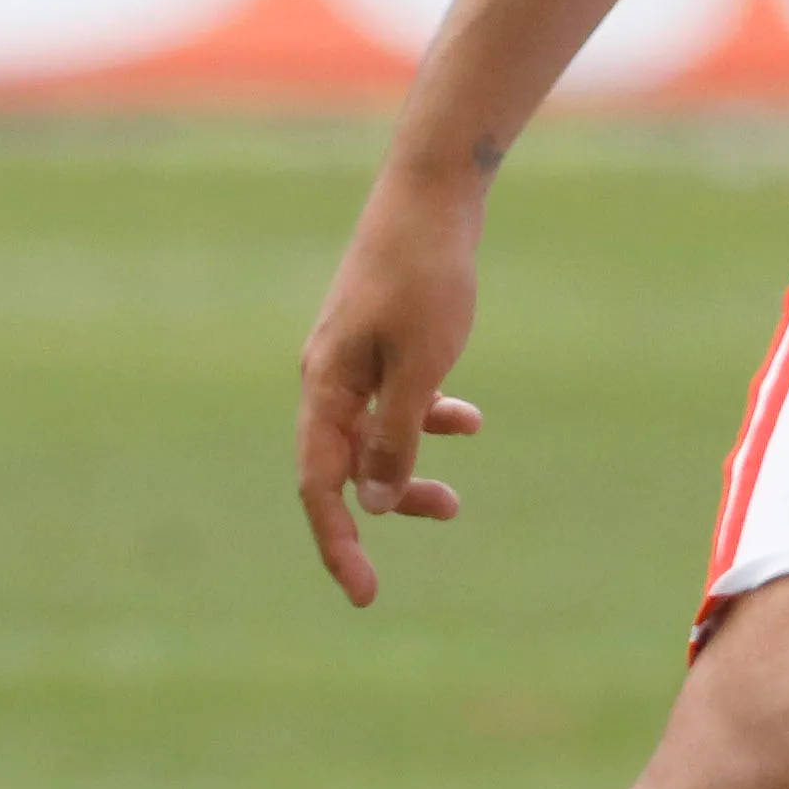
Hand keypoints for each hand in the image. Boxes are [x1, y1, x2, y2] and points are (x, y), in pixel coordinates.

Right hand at [297, 166, 494, 608]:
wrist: (433, 194)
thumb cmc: (426, 277)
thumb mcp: (420, 365)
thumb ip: (396, 435)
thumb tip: (372, 502)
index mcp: (325, 388)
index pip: (320, 486)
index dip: (339, 543)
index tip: (365, 595)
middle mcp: (328, 378)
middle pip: (343, 467)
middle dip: (384, 507)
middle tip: (444, 520)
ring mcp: (352, 358)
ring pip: (372, 436)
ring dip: (408, 467)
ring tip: (454, 498)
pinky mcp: (381, 338)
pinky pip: (395, 399)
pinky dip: (427, 417)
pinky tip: (468, 421)